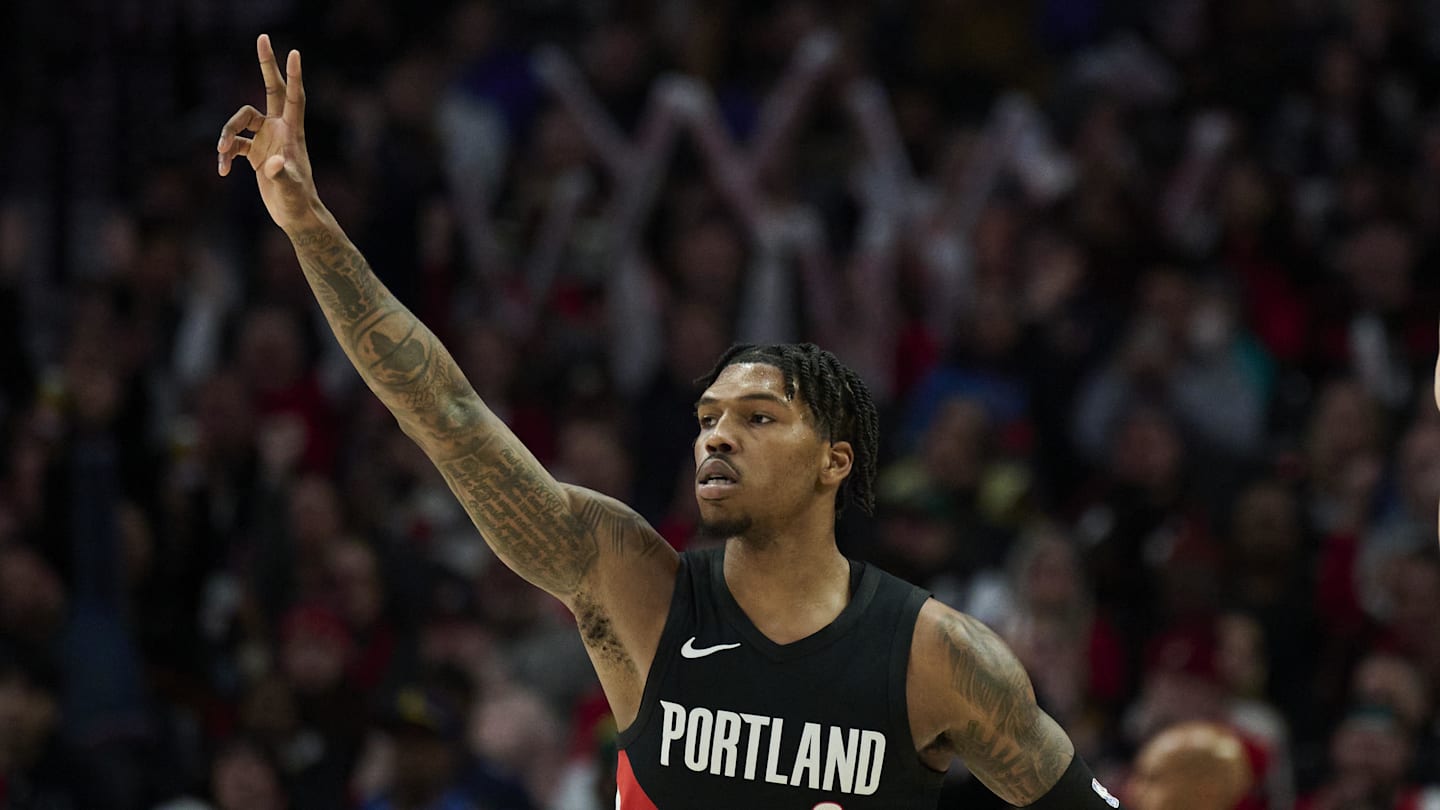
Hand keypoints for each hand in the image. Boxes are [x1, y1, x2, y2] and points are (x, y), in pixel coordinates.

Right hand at [217, 35, 320, 233]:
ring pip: (240, 120)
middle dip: (266, 65)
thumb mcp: (289, 190)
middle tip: (263, 37)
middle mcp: (279, 130)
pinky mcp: (256, 153)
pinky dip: (225, 155)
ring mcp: (267, 139)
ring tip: (222, 155)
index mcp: (292, 132)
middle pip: (271, 90)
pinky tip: (222, 172)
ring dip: (226, 133)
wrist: (295, 215)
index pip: (293, 97)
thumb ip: (282, 176)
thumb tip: (272, 164)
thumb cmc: (297, 202)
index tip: (293, 52)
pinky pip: (234, 144)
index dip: (293, 76)